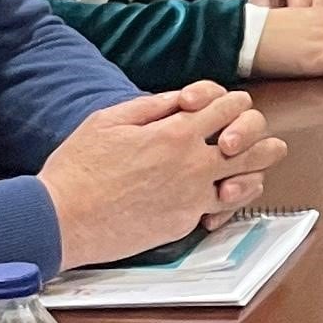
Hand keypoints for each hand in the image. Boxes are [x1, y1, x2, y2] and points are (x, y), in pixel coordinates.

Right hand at [39, 83, 288, 267]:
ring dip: (256, 168)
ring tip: (260, 164)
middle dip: (258, 134)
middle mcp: (193, 164)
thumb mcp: (109, 120)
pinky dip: (227, 200)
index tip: (226, 107)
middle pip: (251, 142)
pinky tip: (223, 195)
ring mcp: (193, 196)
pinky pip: (222, 209)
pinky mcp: (185, 223)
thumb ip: (152, 106)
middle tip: (257, 136)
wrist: (62, 219)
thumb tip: (180, 99)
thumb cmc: (78, 169)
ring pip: (248, 179)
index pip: (228, 107)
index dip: (233, 102)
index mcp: (174, 132)